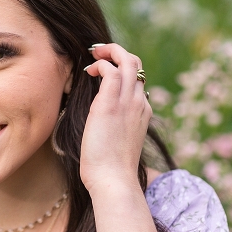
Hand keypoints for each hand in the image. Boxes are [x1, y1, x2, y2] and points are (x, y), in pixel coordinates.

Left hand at [79, 43, 150, 191]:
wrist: (114, 180)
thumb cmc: (111, 169)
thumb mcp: (118, 143)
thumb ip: (115, 127)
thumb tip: (101, 125)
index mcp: (142, 112)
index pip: (137, 81)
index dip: (123, 70)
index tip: (105, 71)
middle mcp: (139, 103)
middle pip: (137, 64)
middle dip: (118, 52)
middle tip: (99, 53)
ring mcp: (127, 102)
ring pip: (128, 61)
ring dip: (110, 51)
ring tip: (93, 53)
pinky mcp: (110, 104)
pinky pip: (111, 70)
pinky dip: (101, 64)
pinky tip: (89, 71)